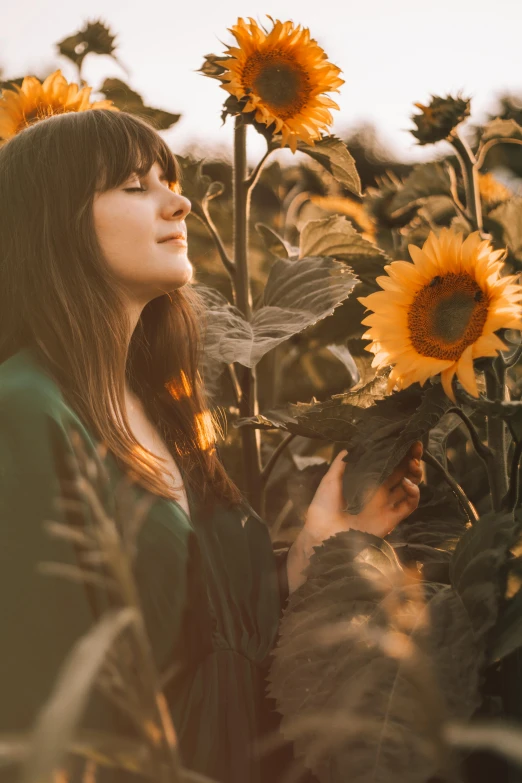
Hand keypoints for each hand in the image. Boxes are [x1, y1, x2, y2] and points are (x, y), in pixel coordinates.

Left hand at [303, 441, 422, 542]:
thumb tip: (351, 446)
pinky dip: (414, 493)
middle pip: (402, 472)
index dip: (397, 452)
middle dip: (411, 458)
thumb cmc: (323, 507)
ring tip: (413, 462)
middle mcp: (379, 491)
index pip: (386, 463)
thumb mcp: (330, 480)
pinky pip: (409, 505)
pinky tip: (407, 483)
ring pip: (409, 486)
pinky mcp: (391, 518)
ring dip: (415, 473)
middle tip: (415, 446)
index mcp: (366, 481)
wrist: (324, 534)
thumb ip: (342, 463)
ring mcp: (386, 504)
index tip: (404, 439)